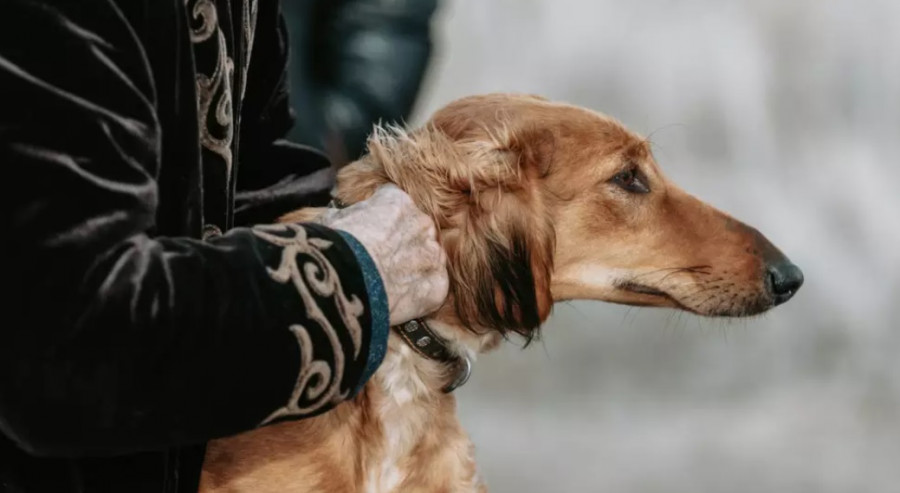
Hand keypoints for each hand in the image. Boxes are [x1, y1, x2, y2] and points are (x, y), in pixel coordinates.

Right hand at [318, 185, 448, 325]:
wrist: (344, 281)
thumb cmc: (333, 248)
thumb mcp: (333, 219)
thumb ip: (349, 215)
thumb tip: (341, 218)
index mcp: (397, 201)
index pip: (394, 204)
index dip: (381, 221)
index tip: (370, 233)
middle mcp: (422, 223)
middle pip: (416, 230)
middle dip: (401, 244)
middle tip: (380, 262)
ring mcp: (432, 255)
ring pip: (428, 259)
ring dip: (413, 269)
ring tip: (388, 284)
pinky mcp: (437, 285)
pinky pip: (433, 288)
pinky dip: (419, 295)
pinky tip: (399, 301)